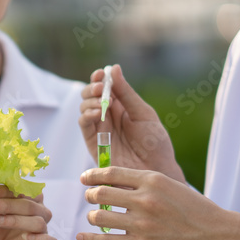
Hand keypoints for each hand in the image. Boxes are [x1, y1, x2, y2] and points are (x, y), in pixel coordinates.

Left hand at [0, 185, 57, 239]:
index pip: (21, 188)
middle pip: (30, 203)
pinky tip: (26, 237)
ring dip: (16, 219)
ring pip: (38, 220)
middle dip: (7, 203)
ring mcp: (41, 230)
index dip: (6, 188)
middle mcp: (36, 213)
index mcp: (24, 200)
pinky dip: (41, 239)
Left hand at [77, 166, 239, 239]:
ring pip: (100, 217)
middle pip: (101, 193)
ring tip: (95, 217)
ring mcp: (142, 223)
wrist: (217, 235)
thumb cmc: (195, 209)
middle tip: (90, 198)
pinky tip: (81, 237)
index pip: (112, 173)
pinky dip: (89, 239)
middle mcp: (145, 199)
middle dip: (90, 195)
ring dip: (92, 216)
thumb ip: (146, 183)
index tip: (84, 178)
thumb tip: (117, 182)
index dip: (92, 175)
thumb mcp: (172, 185)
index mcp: (153, 180)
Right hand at [78, 65, 185, 183]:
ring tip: (101, 103)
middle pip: (90, 96)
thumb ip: (127, 93)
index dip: (100, 78)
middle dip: (91, 88)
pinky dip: (86, 115)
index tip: (102, 73)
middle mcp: (108, 117)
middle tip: (100, 88)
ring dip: (89, 101)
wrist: (156, 170)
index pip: (105, 87)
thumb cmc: (155, 143)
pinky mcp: (93, 143)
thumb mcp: (143, 113)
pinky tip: (97, 113)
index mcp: (122, 107)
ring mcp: (100, 130)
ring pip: (84, 108)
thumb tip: (114, 68)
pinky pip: (84, 125)